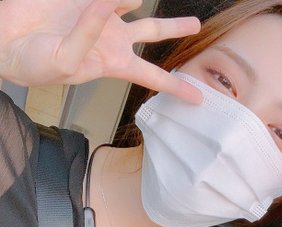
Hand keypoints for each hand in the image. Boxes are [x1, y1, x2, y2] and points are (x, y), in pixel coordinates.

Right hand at [0, 0, 201, 101]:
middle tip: (196, 24)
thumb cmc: (34, 63)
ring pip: (134, 3)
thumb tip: (110, 2)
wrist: (7, 40)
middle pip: (153, 33)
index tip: (199, 99)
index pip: (152, 76)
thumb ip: (90, 34)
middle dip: (174, 28)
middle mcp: (112, 39)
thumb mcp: (67, 59)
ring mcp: (100, 15)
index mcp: (112, 63)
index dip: (176, 87)